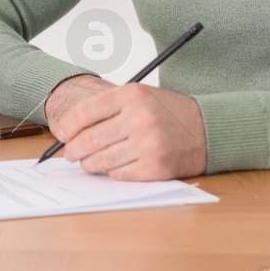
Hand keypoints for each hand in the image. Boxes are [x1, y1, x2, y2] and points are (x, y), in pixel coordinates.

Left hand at [47, 78, 207, 180]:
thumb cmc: (169, 112)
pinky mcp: (155, 167)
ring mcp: (148, 144)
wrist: (208, 129)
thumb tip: (70, 128)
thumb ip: (107, 108)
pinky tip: (117, 166)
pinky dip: (112, 172)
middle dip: (72, 151)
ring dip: (89, 164)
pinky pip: (119, 174)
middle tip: (71, 154)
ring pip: (100, 161)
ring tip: (90, 162)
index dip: (66, 127)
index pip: (84, 112)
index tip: (61, 135)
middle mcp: (139, 118)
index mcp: (131, 95)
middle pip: (88, 140)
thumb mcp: (140, 96)